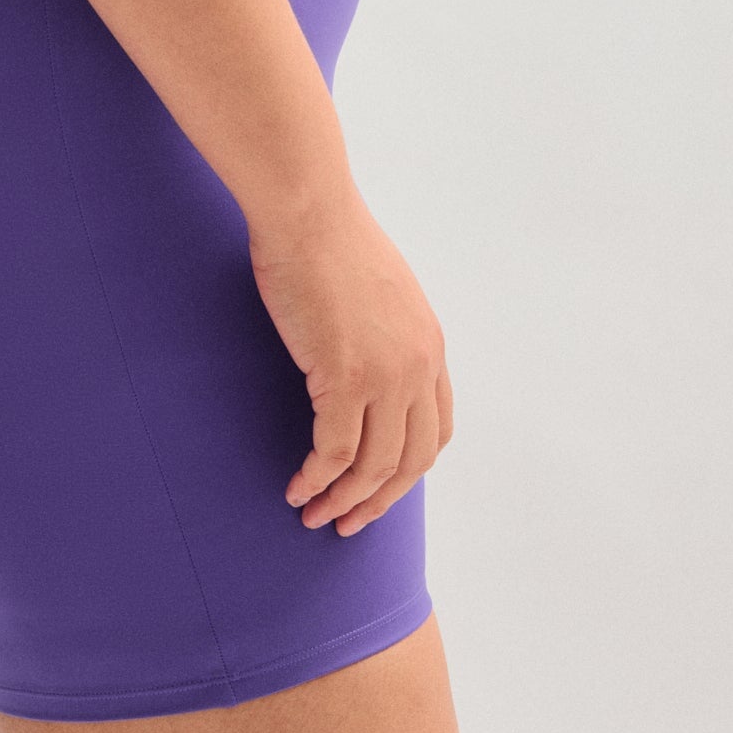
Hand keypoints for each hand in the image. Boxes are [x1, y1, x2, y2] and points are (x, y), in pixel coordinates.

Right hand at [248, 184, 453, 536]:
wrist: (308, 211)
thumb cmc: (328, 238)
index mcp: (429, 345)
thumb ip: (385, 330)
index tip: (378, 485)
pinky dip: (315, 480)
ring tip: (314, 515)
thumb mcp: (379, 290)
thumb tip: (363, 354)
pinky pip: (333, 452)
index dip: (409, 467)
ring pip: (373, 467)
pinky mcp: (345, 378)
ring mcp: (385, 375)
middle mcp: (418, 366)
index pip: (435, 429)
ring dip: (343, 501)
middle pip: (411, 461)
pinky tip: (297, 488)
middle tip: (348, 522)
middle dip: (378, 500)